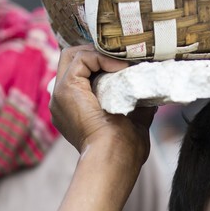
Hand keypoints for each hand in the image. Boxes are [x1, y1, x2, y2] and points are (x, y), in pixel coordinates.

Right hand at [51, 46, 156, 165]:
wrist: (114, 157)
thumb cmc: (124, 148)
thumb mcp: (133, 119)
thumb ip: (135, 102)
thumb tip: (149, 89)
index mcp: (74, 110)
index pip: (80, 74)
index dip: (100, 64)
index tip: (124, 65)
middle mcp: (62, 101)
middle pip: (71, 60)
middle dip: (95, 53)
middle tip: (120, 58)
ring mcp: (60, 94)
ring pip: (72, 56)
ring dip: (99, 53)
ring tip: (122, 61)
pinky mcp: (66, 88)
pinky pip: (81, 59)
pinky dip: (101, 57)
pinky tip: (120, 67)